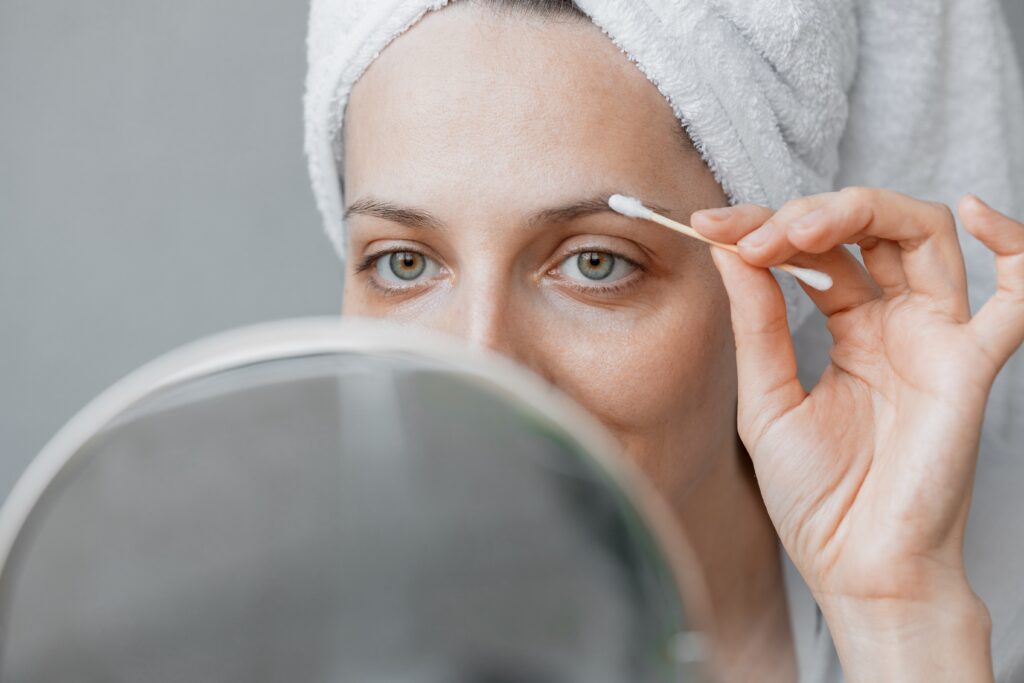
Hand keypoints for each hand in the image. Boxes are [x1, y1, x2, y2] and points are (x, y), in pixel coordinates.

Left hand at [691, 189, 1023, 681]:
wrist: (856, 569)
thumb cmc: (816, 499)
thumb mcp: (767, 399)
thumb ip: (757, 323)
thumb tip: (731, 248)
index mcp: (851, 331)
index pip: (816, 252)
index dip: (765, 228)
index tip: (710, 226)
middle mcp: (896, 325)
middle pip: (870, 229)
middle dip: (809, 214)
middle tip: (755, 235)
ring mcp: (934, 340)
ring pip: (925, 236)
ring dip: (864, 211)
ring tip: (802, 229)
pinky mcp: (968, 367)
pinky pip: (1016, 303)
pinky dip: (1016, 250)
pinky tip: (982, 214)